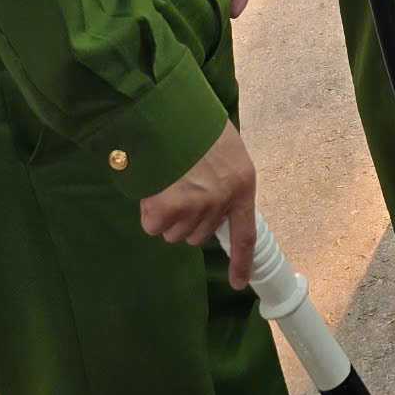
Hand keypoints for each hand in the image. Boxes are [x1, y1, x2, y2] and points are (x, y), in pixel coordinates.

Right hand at [142, 121, 256, 285]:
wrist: (171, 111)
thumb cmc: (198, 124)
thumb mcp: (226, 150)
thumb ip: (224, 179)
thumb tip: (212, 203)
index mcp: (242, 185)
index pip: (245, 234)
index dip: (242, 261)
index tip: (240, 283)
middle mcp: (221, 202)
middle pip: (198, 234)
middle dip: (187, 218)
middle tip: (180, 187)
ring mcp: (194, 207)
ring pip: (175, 233)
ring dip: (168, 215)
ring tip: (167, 182)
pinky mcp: (166, 209)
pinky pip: (153, 226)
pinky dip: (149, 212)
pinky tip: (152, 188)